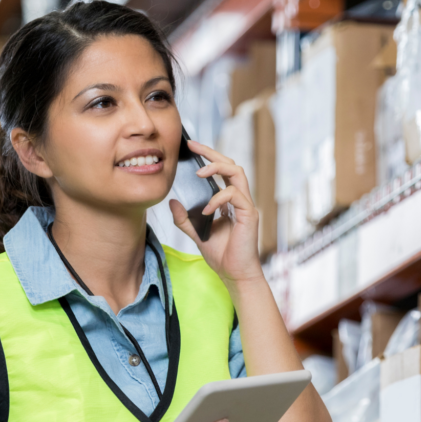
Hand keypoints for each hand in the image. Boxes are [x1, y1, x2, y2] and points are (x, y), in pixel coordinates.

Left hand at [169, 140, 262, 285]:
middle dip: (212, 152)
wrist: (234, 274)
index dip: (208, 156)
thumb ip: (184, 218)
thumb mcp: (196, 233)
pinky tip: (206, 210)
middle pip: (230, 164)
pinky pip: (234, 195)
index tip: (190, 147)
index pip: (221, 170)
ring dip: (217, 168)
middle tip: (193, 146)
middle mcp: (239, 199)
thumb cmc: (221, 255)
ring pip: (237, 172)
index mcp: (229, 201)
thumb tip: (172, 201)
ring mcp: (246, 205)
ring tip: (199, 173)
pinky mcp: (249, 214)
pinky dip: (218, 199)